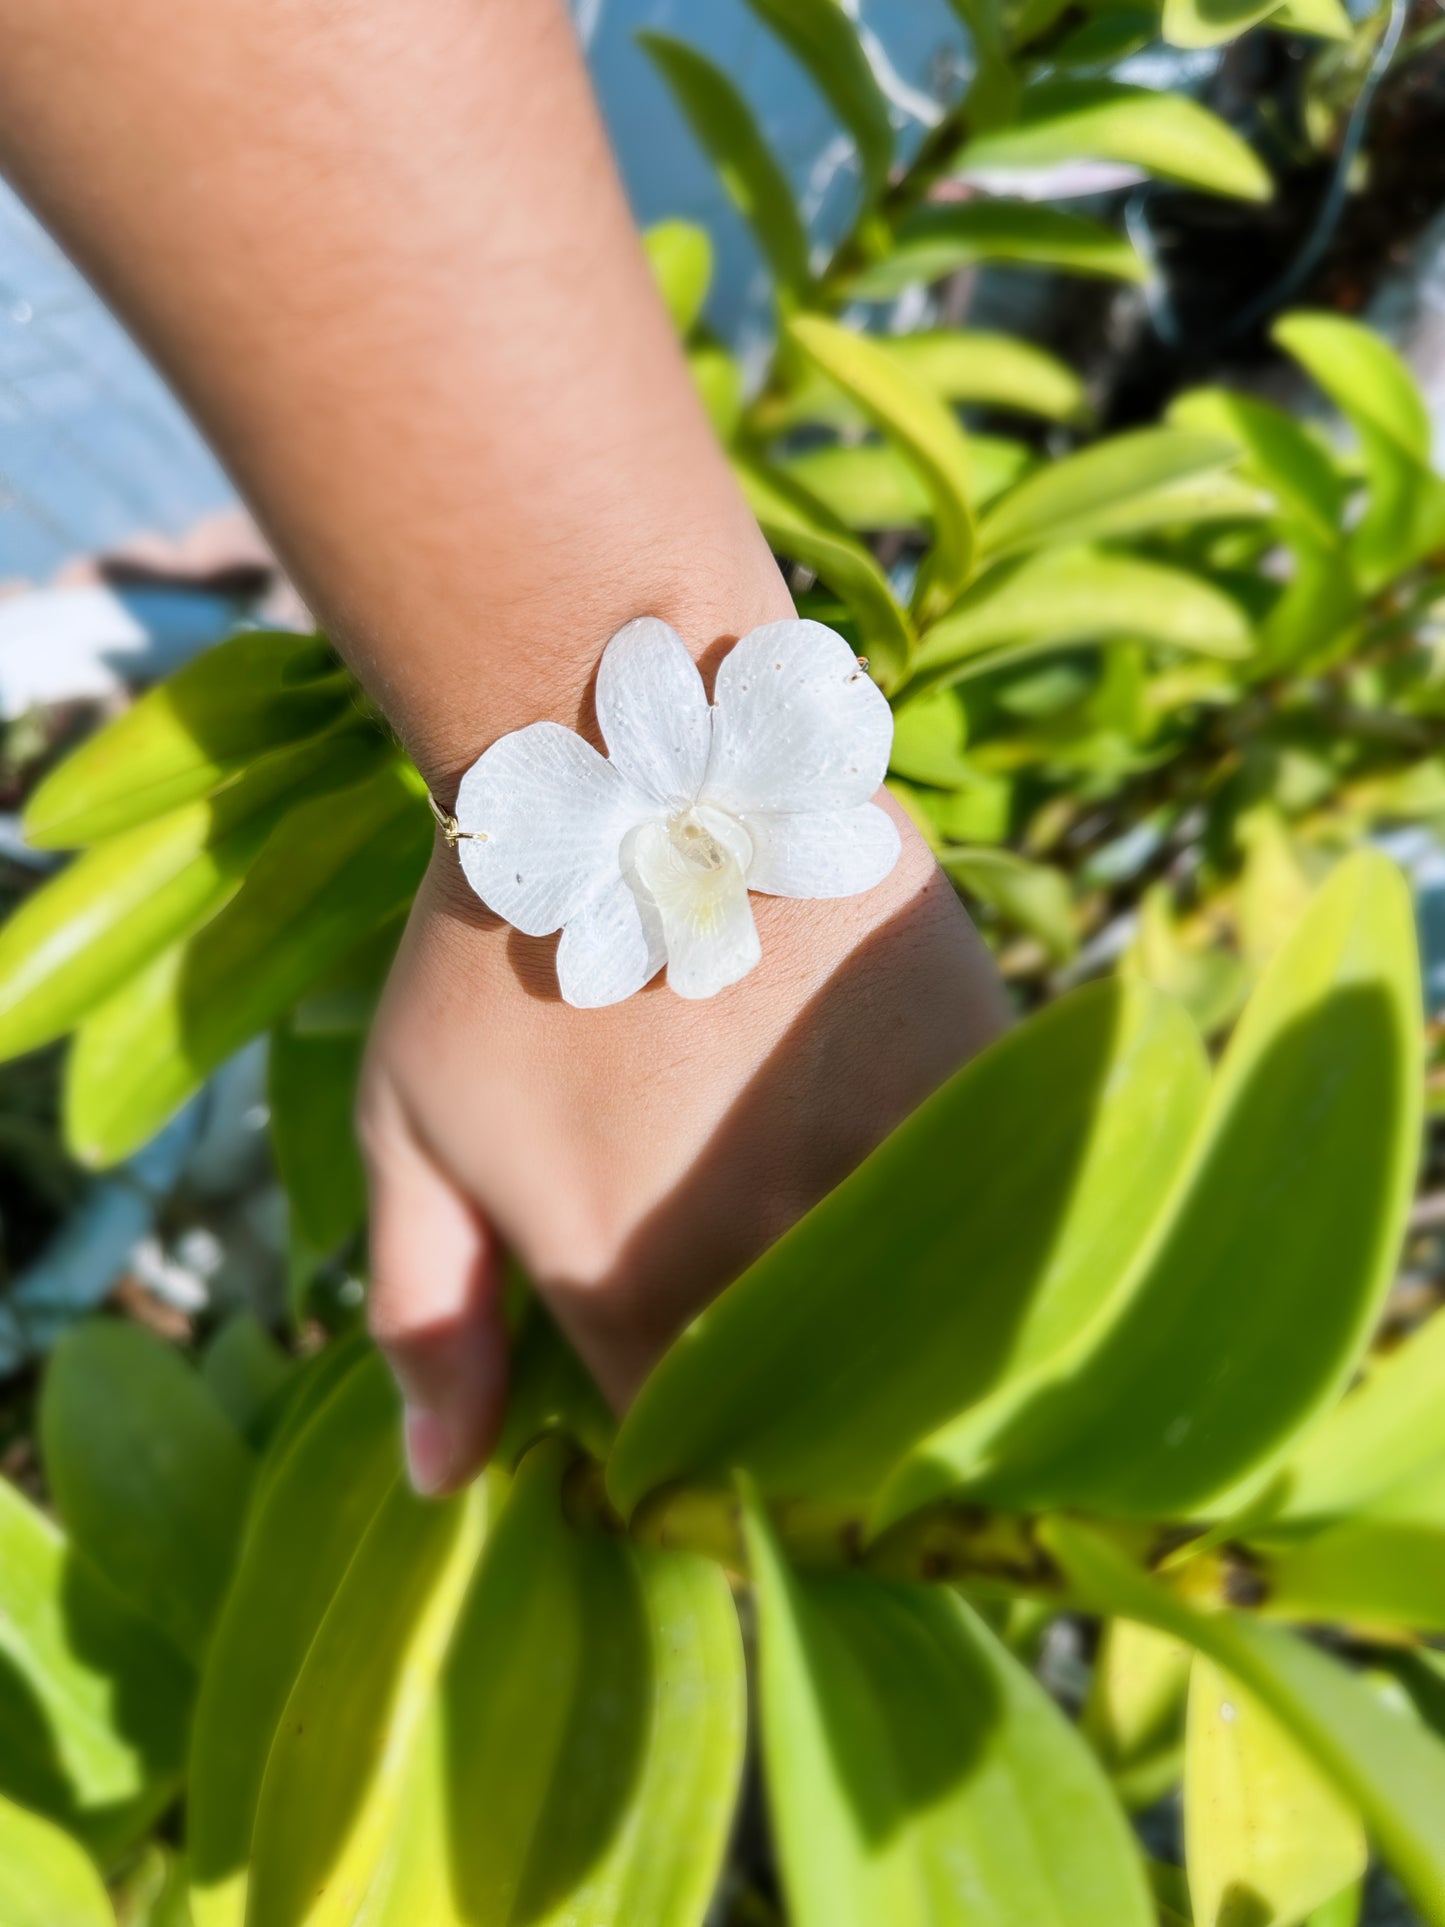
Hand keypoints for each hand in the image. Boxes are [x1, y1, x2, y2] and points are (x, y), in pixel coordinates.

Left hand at [359, 777, 1008, 1495]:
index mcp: (630, 1282)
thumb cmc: (495, 947)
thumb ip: (428, 1315)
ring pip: (923, 1317)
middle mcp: (770, 1250)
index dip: (683, 1447)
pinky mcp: (971, 1073)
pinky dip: (971, 1216)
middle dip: (799, 1409)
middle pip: (814, 1405)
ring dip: (901, 1324)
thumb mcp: (409, 1123)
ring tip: (862, 1264)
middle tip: (779, 1337)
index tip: (684, 1402)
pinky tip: (937, 1188)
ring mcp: (885, 1162)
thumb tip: (440, 1482)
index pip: (680, 1448)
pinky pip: (995, 1198)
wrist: (631, 757)